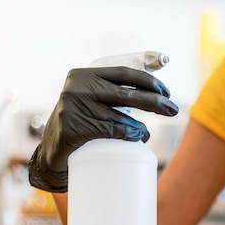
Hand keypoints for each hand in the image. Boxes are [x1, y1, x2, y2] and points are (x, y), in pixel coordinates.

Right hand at [28, 67, 178, 192]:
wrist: (51, 152)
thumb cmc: (80, 123)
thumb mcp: (92, 99)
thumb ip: (115, 90)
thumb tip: (157, 78)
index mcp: (84, 74)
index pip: (124, 73)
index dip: (149, 81)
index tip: (167, 92)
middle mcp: (77, 87)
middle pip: (127, 94)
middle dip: (155, 102)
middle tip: (173, 110)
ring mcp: (72, 107)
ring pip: (121, 117)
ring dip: (141, 127)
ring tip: (146, 133)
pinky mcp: (71, 128)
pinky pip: (111, 131)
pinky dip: (130, 135)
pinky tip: (138, 138)